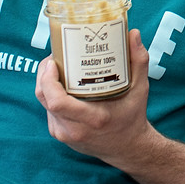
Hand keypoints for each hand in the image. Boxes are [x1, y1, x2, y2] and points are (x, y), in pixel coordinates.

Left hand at [35, 28, 155, 167]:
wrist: (128, 149)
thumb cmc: (133, 117)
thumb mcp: (141, 89)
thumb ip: (139, 61)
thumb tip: (133, 35)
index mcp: (92, 119)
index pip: (57, 102)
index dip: (48, 80)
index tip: (53, 62)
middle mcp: (74, 130)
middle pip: (45, 98)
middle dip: (44, 74)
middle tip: (54, 57)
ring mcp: (64, 134)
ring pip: (43, 103)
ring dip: (45, 83)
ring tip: (56, 66)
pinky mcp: (59, 134)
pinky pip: (48, 110)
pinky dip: (50, 94)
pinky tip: (58, 82)